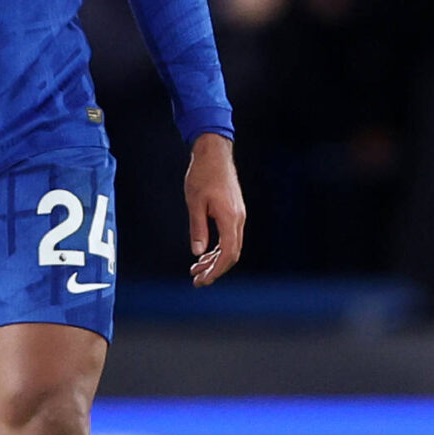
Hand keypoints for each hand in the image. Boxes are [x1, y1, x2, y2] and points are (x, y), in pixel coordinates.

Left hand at [185, 132, 246, 285]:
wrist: (214, 153)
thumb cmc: (202, 175)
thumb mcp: (195, 202)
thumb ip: (198, 228)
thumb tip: (197, 253)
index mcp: (230, 218)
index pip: (228, 254)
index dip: (216, 271)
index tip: (202, 281)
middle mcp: (238, 219)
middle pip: (231, 254)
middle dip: (215, 270)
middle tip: (197, 281)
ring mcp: (238, 215)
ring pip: (230, 246)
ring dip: (214, 260)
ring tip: (196, 269)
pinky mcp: (234, 212)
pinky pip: (229, 237)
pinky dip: (217, 248)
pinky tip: (204, 253)